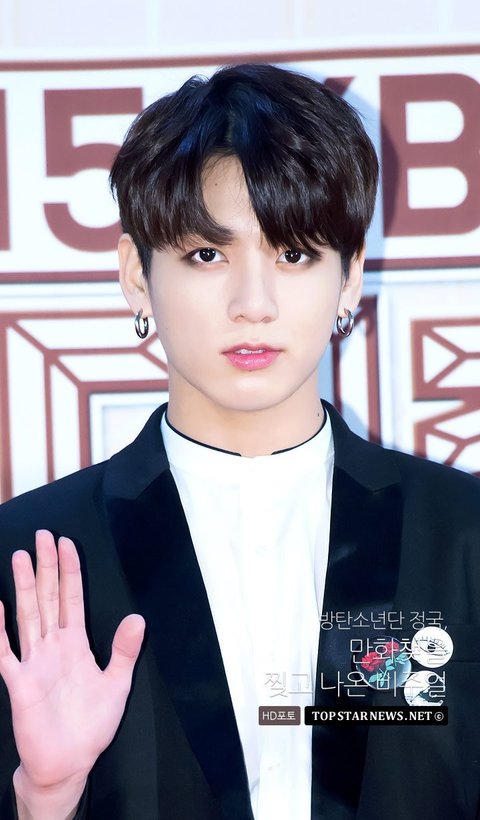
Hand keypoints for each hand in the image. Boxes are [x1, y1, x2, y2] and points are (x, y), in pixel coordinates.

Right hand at [0, 530, 144, 803]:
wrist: (68, 763)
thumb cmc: (91, 725)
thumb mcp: (117, 684)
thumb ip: (124, 650)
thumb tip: (138, 617)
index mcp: (75, 643)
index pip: (72, 598)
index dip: (70, 570)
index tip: (67, 542)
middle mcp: (53, 646)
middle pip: (47, 597)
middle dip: (45, 566)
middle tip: (43, 535)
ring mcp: (34, 662)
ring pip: (28, 615)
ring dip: (23, 587)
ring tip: (20, 556)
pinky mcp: (19, 683)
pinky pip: (5, 652)